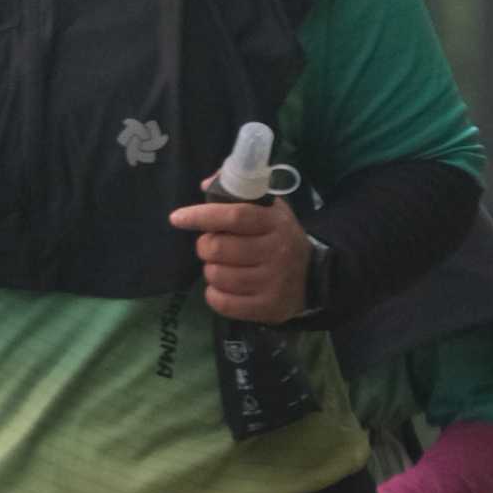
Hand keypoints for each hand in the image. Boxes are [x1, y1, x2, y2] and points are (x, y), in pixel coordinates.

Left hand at [168, 190, 310, 322]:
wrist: (314, 277)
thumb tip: (205, 185)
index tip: (177, 218)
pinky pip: (223, 303)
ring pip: (218, 276)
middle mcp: (275, 252)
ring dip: (211, 271)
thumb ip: (239, 193)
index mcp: (274, 223)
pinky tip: (222, 288)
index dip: (202, 216)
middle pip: (219, 248)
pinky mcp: (267, 308)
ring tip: (222, 267)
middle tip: (210, 247)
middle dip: (205, 246)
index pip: (234, 216)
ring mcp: (272, 282)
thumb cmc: (281, 238)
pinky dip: (214, 295)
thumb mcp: (271, 210)